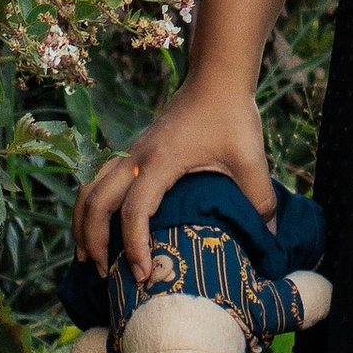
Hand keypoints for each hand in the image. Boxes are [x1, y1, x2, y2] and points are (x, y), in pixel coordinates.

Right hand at [73, 86, 274, 278]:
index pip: (135, 210)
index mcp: (161, 161)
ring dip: (83, 223)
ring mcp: (132, 153)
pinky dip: (92, 206)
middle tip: (103, 275)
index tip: (143, 274)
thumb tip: (268, 237)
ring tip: (88, 257)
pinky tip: (100, 226)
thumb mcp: (250, 158)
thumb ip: (260, 198)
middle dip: (93, 241)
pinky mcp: (134, 152)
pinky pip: (99, 181)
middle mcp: (137, 158)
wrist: (216, 78)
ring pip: (89, 189)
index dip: (134, 246)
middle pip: (96, 202)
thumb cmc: (232, 115)